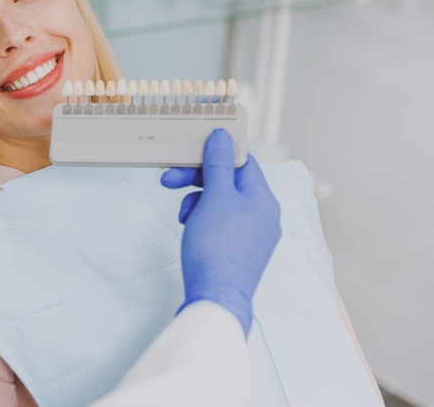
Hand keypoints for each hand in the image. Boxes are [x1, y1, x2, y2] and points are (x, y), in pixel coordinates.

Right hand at [160, 128, 280, 335]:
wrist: (215, 296)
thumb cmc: (216, 248)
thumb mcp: (215, 197)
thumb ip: (218, 165)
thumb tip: (223, 137)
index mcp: (263, 199)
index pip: (241, 162)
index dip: (215, 153)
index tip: (191, 150)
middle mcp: (263, 216)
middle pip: (229, 182)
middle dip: (197, 179)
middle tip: (169, 178)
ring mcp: (252, 235)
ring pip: (221, 202)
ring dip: (196, 200)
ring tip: (183, 214)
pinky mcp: (238, 250)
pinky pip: (220, 222)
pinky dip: (202, 219)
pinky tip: (189, 227)